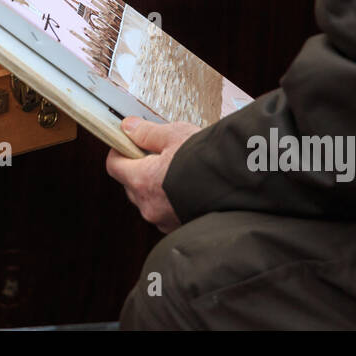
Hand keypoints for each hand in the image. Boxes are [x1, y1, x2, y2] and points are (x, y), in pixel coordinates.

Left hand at [105, 117, 201, 232]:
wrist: (241, 187)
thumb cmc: (208, 160)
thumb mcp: (176, 135)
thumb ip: (148, 133)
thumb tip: (129, 128)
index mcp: (142, 181)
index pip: (114, 166)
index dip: (119, 151)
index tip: (127, 142)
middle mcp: (148, 205)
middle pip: (131, 184)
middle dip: (140, 168)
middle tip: (159, 154)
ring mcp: (164, 220)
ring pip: (150, 200)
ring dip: (158, 186)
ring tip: (179, 170)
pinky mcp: (180, 227)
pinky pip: (167, 212)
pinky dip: (173, 200)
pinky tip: (190, 186)